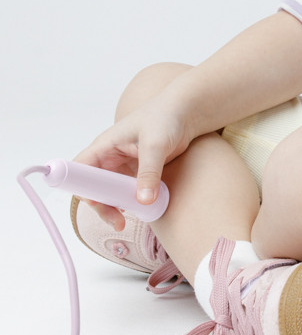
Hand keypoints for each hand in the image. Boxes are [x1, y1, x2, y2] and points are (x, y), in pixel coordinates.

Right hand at [74, 94, 192, 229]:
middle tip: (117, 222)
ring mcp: (123, 166)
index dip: (83, 187)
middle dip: (102, 205)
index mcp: (105, 145)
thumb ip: (149, 172)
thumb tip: (144, 201)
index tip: (97, 203)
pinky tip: (141, 210)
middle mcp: (110, 157)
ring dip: (115, 207)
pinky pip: (126, 192)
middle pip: (93, 187)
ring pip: (110, 193)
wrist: (188, 112)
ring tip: (126, 221)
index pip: (81, 170)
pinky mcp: (137, 173)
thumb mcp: (156, 144)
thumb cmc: (167, 117)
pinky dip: (130, 203)